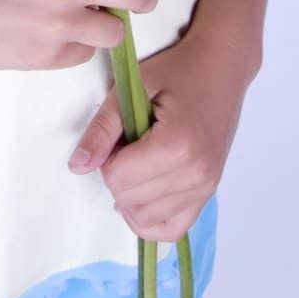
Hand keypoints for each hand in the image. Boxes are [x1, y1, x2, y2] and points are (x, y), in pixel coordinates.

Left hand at [66, 23, 256, 242]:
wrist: (222, 67)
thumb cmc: (177, 70)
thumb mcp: (134, 87)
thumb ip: (103, 127)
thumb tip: (77, 167)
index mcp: (176, 145)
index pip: (117, 177)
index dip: (108, 155)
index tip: (121, 132)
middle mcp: (195, 174)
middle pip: (129, 200)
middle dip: (118, 174)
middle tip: (130, 143)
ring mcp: (205, 188)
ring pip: (146, 219)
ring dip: (131, 195)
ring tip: (140, 161)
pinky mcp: (209, 193)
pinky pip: (172, 230)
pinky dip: (150, 219)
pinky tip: (144, 193)